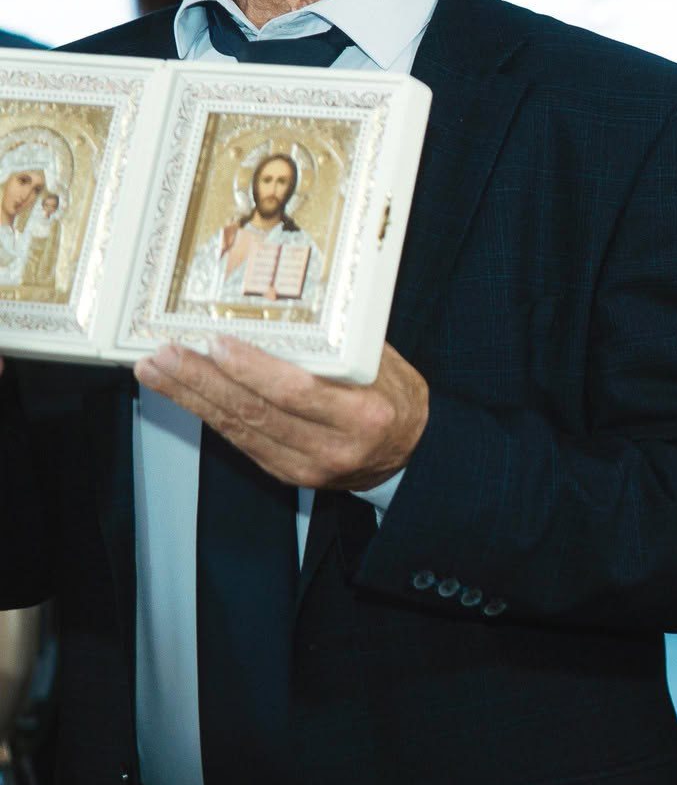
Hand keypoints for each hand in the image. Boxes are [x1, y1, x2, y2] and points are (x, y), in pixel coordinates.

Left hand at [136, 337, 428, 491]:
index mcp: (364, 415)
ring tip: (158, 371)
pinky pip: (241, 441)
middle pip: (255, 411)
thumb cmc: (398, 402)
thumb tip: (285, 311)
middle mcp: (333, 446)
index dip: (251, 369)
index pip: (296, 392)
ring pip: (239, 429)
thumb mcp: (384, 366)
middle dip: (202, 380)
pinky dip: (210, 414)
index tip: (217, 344)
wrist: (410, 455)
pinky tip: (188, 394)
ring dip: (193, 397)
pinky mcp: (288, 473)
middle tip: (166, 354)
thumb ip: (338, 347)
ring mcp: (307, 466)